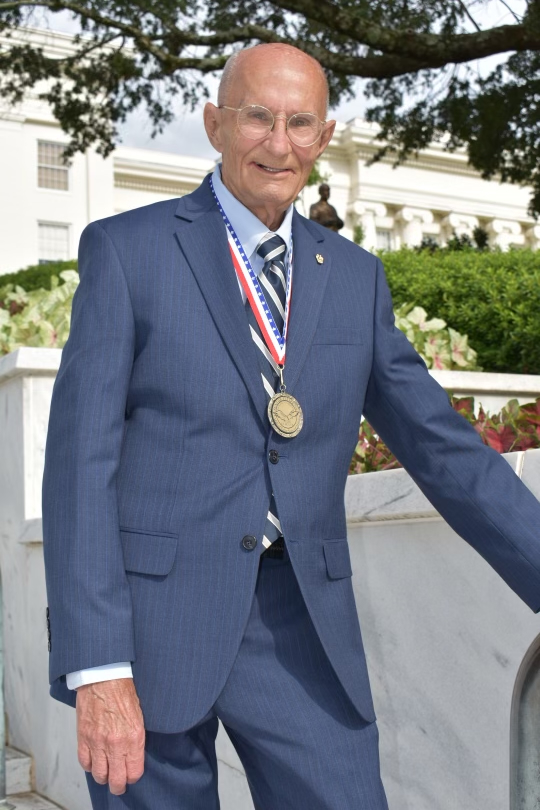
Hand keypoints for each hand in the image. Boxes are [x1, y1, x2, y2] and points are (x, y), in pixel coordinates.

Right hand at [76, 678, 144, 794]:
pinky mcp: (84, 737)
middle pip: (116, 780)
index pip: (134, 772)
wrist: (104, 678)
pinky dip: (89, 765)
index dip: (133, 777)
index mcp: (134, 737)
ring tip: (106, 774)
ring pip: (99, 775)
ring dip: (103, 777)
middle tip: (119, 785)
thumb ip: (136, 739)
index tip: (131, 776)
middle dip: (118, 786)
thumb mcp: (139, 716)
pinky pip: (85, 762)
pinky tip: (94, 761)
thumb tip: (133, 757)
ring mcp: (98, 742)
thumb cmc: (123, 692)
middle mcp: (116, 743)